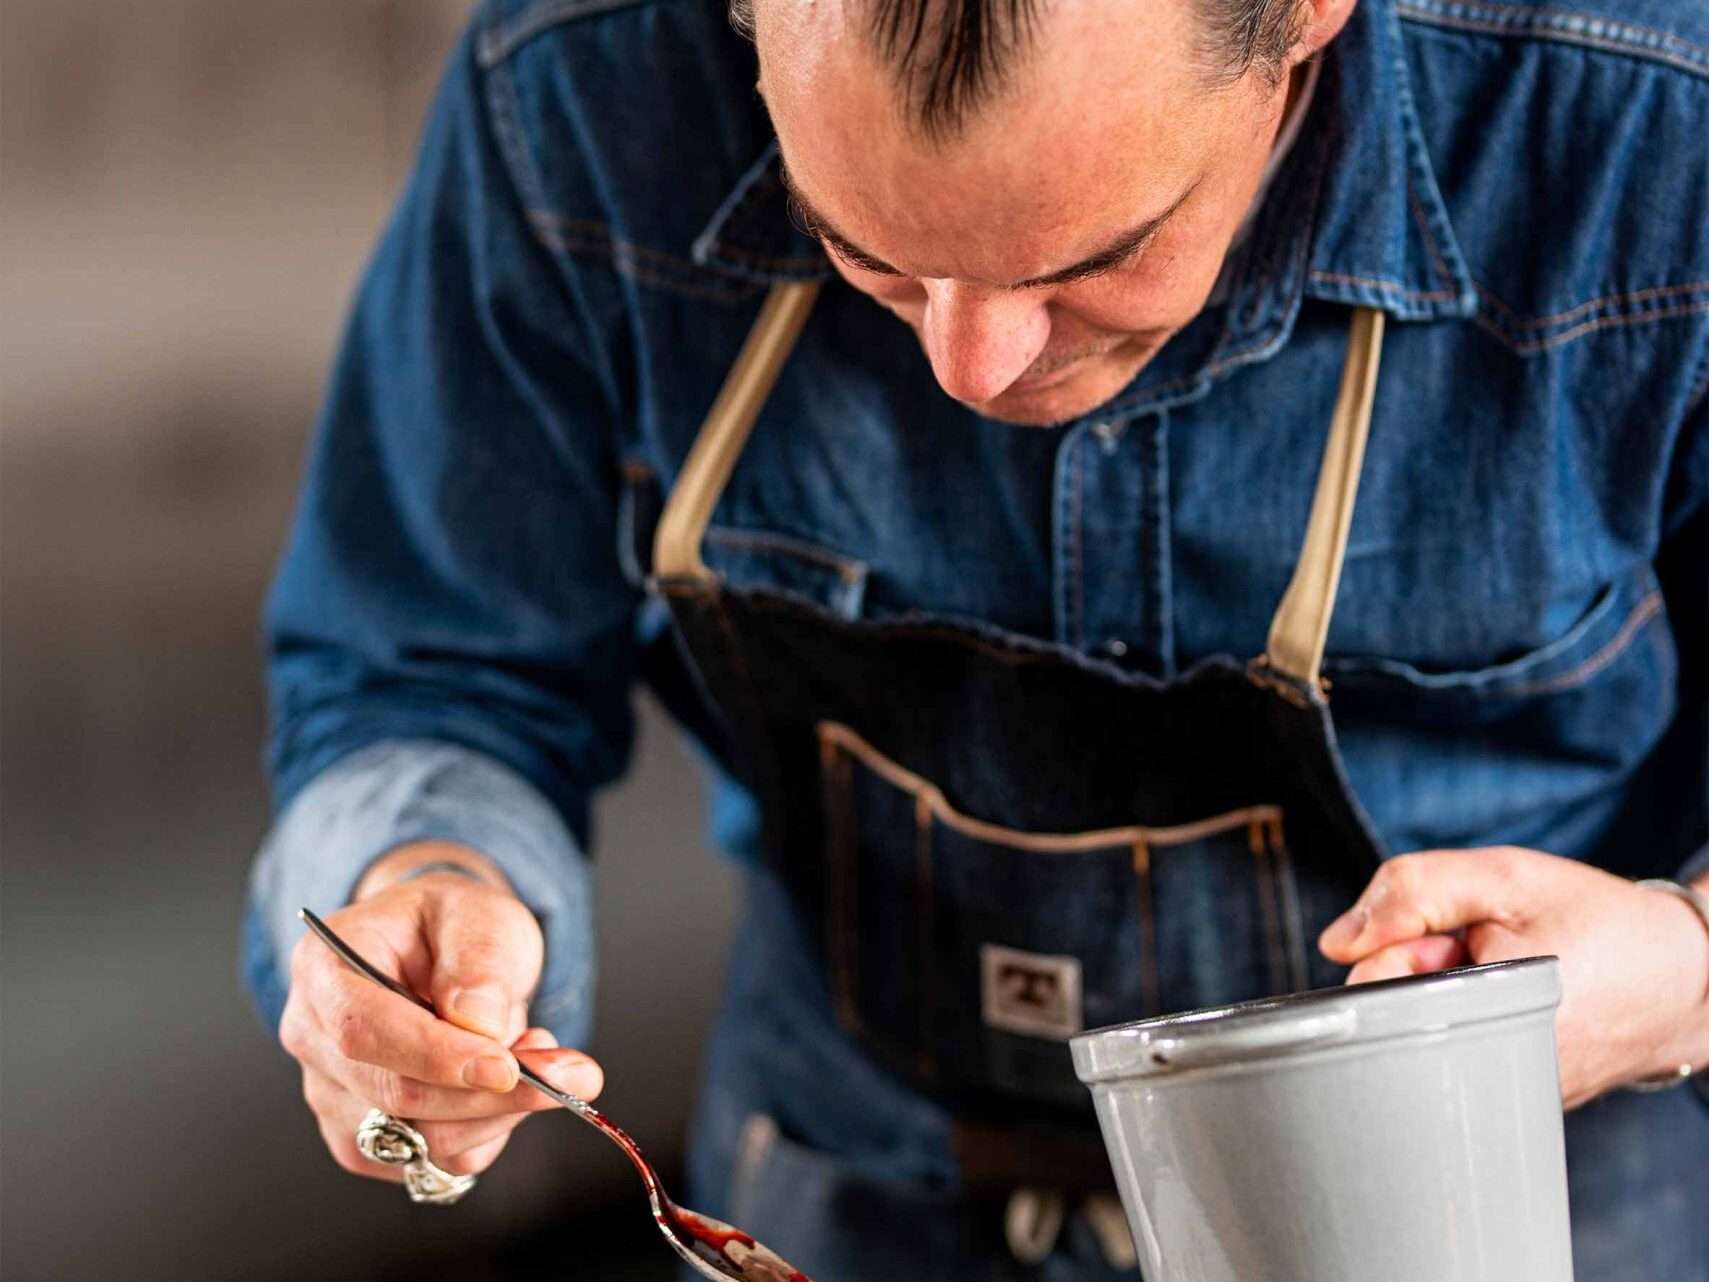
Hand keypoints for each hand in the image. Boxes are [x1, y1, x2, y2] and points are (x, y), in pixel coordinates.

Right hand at [279, 841, 602, 1181]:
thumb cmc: (452, 924)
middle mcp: (312, 1036)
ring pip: (416, 1140)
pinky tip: (507, 1086)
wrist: (442, 949)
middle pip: (392, 1095)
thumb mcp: (479, 913)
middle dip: (491, 1094)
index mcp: (325, 967)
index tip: (508, 1067)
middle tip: (572, 1071)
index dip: (436, 1058)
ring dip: (498, 1113)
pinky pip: (430, 1163)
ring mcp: (332, 1094)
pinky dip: (486, 1134)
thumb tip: (477, 1023)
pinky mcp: (364, 1137)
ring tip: (537, 1055)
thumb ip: (478, 959)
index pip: (363, 1032)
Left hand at [1319, 847, 1708, 1108]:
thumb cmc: (1597, 921)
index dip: (1393, 946)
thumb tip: (1337, 941)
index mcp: (1491, 1015)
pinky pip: (1448, 1052)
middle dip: (1415, 972)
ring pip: (1417, 1035)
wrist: (1684, 976)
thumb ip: (1413, 891)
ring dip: (1439, 995)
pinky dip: (1460, 1018)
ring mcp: (1502, 1093)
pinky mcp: (1511, 1100)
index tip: (1445, 931)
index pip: (1374, 991)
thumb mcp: (1506, 878)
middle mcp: (1494, 1071)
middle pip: (1390, 1018)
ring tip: (1498, 975)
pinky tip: (1502, 1001)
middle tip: (1476, 950)